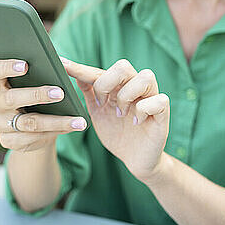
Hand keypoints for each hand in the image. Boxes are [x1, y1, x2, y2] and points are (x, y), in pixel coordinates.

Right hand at [0, 59, 87, 152]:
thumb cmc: (35, 95)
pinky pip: (31, 139)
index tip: (25, 65)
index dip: (7, 67)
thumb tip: (64, 65)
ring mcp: (0, 124)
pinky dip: (53, 133)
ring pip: (28, 123)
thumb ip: (40, 74)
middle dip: (37, 95)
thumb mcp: (35, 84)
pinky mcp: (8, 141)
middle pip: (11, 98)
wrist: (32, 127)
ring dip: (55, 121)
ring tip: (77, 120)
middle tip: (60, 93)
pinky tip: (70, 129)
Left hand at [60, 57, 169, 182]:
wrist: (135, 160)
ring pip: (145, 76)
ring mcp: (150, 98)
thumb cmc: (116, 133)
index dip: (80, 68)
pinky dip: (144, 109)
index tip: (62, 64)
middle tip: (101, 103)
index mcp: (117, 86)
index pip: (98, 71)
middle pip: (123, 66)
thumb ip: (88, 93)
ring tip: (120, 114)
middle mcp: (135, 87)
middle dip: (106, 83)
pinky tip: (135, 122)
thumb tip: (74, 74)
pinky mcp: (163, 113)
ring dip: (127, 95)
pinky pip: (159, 100)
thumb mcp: (97, 113)